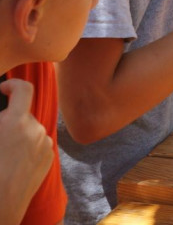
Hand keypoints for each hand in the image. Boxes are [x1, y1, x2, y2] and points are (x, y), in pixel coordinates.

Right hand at [0, 79, 53, 224]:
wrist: (0, 207)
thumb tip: (4, 115)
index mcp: (16, 122)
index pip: (24, 89)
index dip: (13, 84)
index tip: (3, 89)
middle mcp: (35, 129)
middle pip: (23, 114)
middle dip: (9, 120)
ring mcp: (45, 144)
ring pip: (30, 130)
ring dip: (18, 135)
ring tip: (3, 155)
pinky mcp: (50, 157)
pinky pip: (38, 144)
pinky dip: (27, 148)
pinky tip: (14, 164)